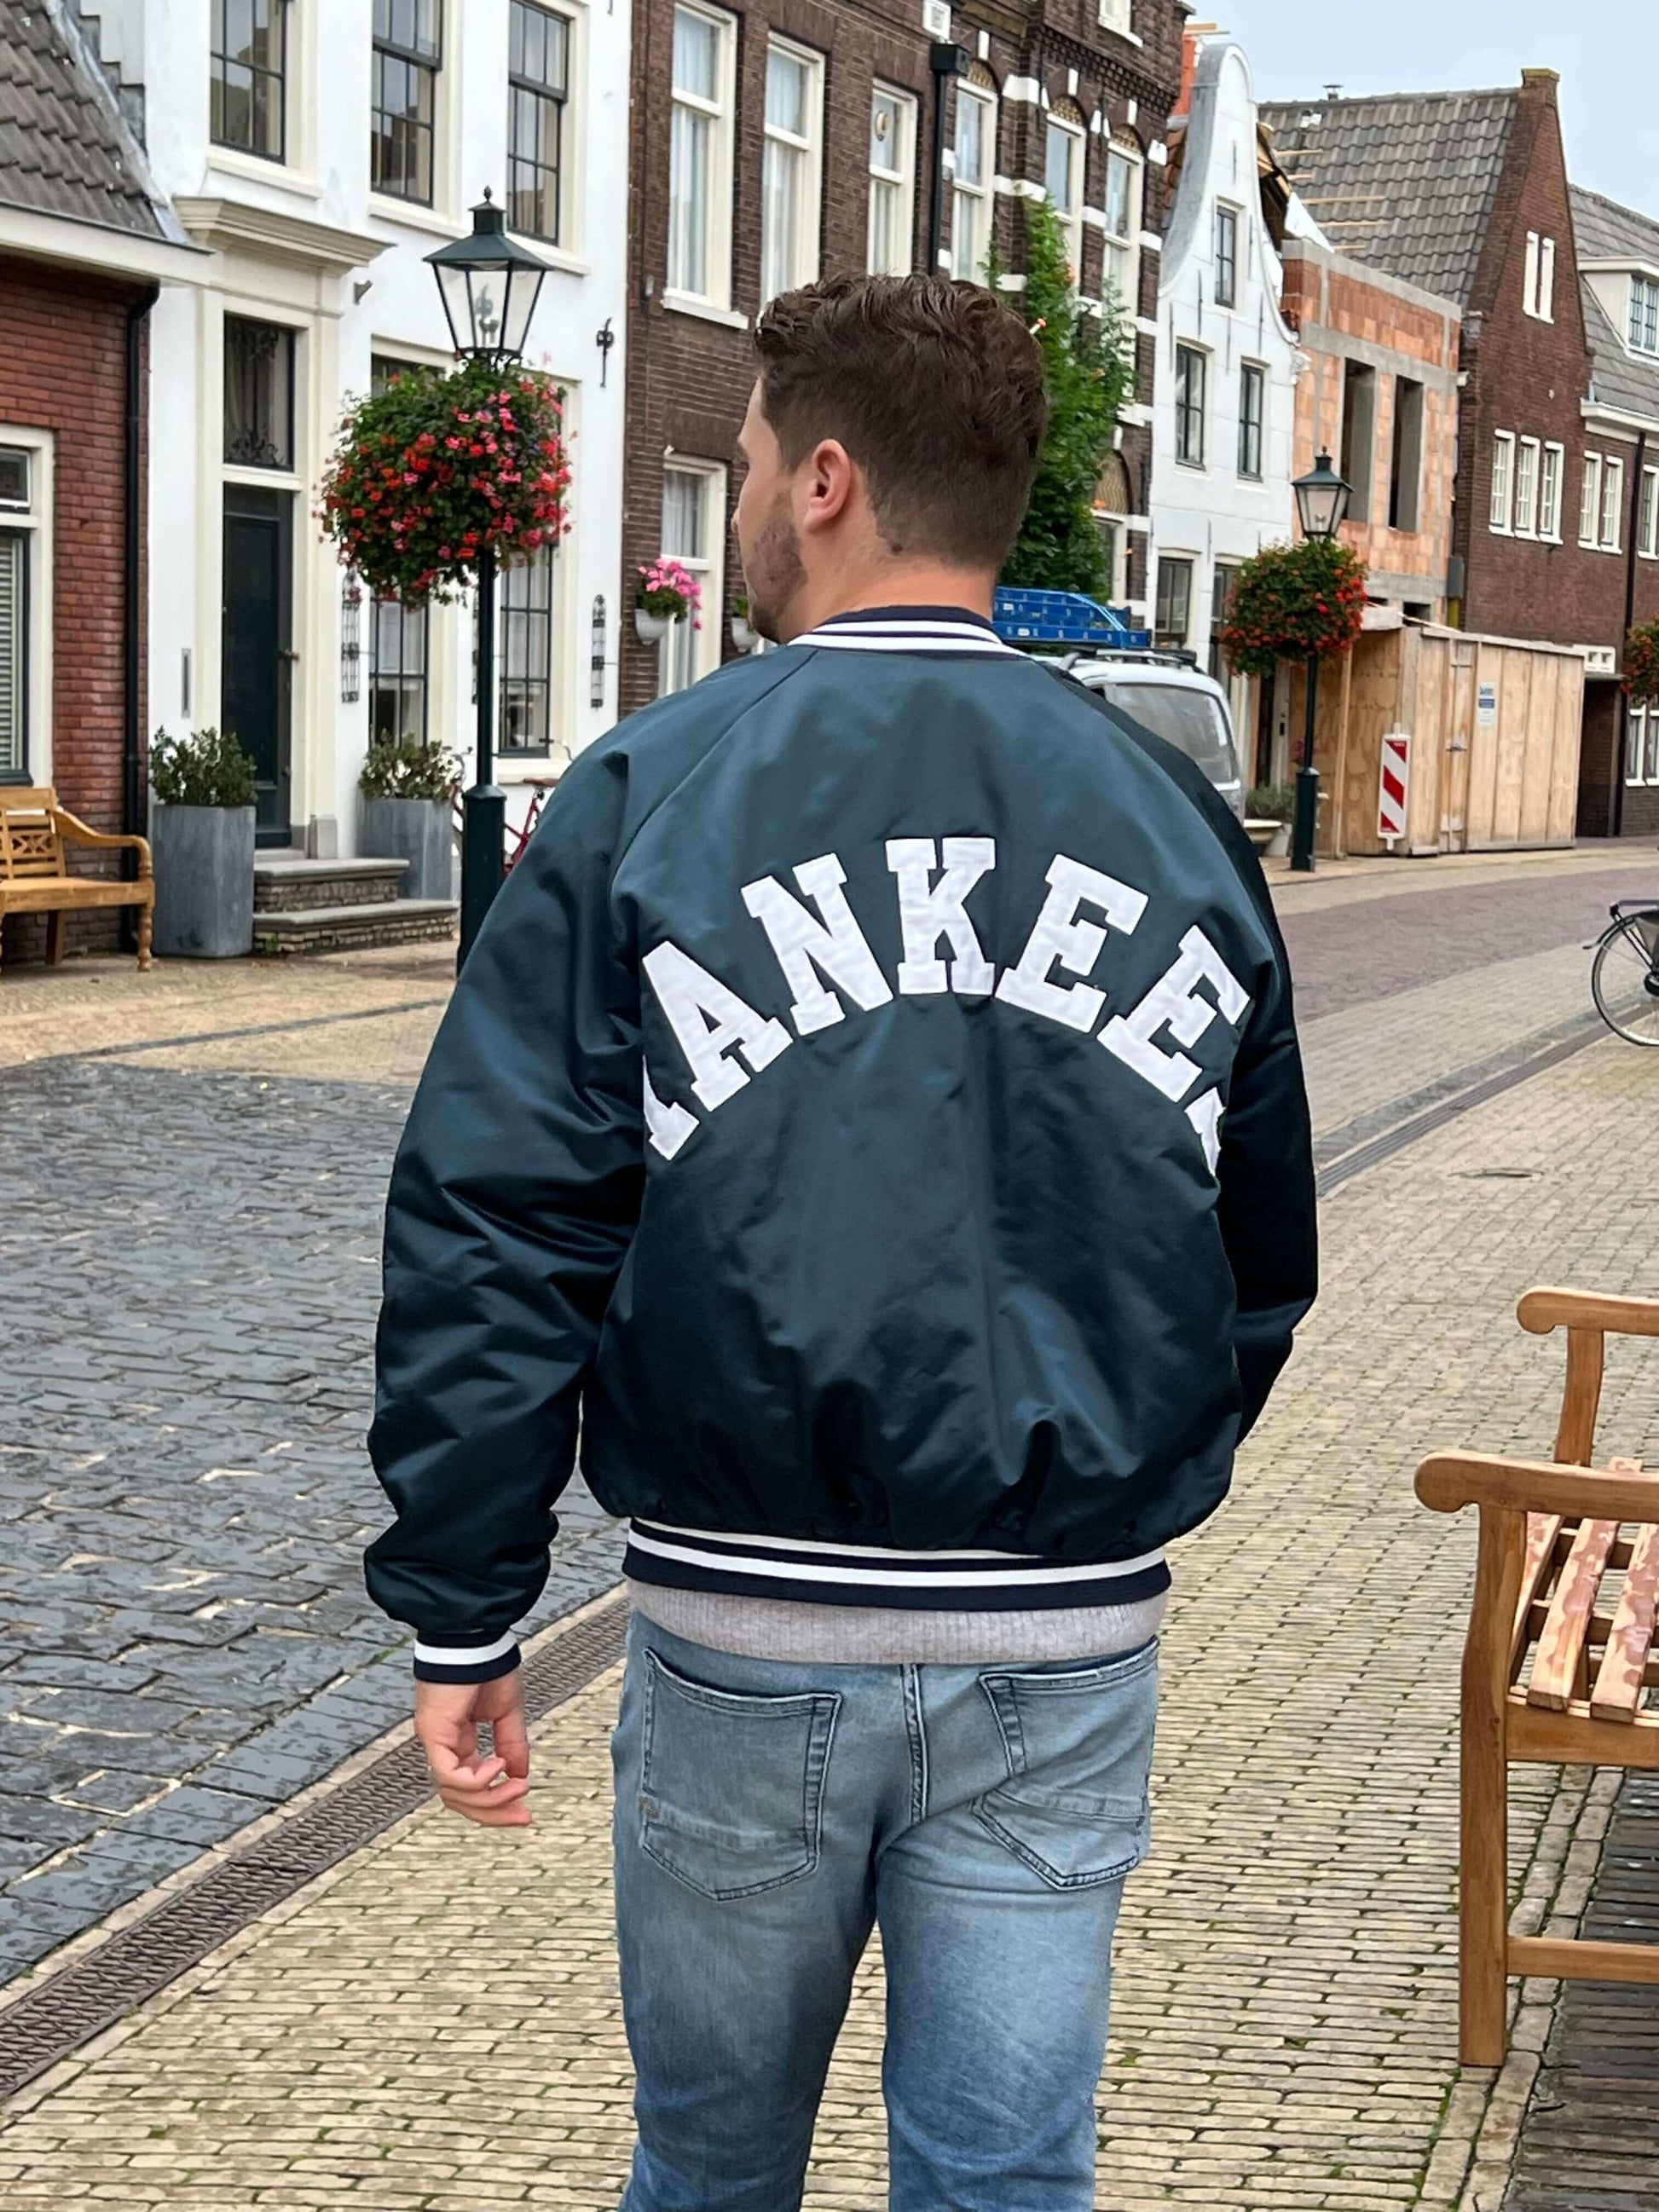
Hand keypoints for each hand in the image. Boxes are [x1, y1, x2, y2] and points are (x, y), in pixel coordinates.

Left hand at [414, 1669, 532, 1828]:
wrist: (474, 1637)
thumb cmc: (486, 1664)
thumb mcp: (507, 1712)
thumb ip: (512, 1743)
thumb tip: (519, 1775)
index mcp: (458, 1741)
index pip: (470, 1787)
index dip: (497, 1804)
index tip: (525, 1812)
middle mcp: (443, 1746)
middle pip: (460, 1800)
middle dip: (494, 1813)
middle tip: (524, 1817)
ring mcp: (435, 1741)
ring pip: (454, 1793)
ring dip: (490, 1798)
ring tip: (517, 1786)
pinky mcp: (433, 1733)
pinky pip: (449, 1774)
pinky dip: (476, 1780)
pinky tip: (498, 1767)